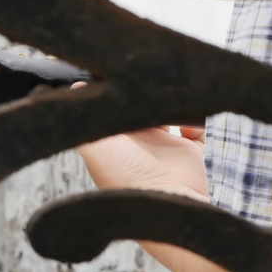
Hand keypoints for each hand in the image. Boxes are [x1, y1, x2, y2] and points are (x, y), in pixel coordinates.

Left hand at [72, 82, 208, 201]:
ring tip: (166, 90)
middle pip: (141, 107)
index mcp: (115, 141)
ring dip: (169, 101)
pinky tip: (185, 115)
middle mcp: (138, 143)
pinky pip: (195, 128)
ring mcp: (164, 147)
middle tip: (147, 72)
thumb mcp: (93, 145)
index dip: (116, 92)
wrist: (163, 202)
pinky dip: (195, 119)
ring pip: (167, 113)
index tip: (120, 70)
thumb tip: (76, 88)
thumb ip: (86, 118)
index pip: (114, 108)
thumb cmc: (123, 177)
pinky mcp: (189, 152)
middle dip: (144, 92)